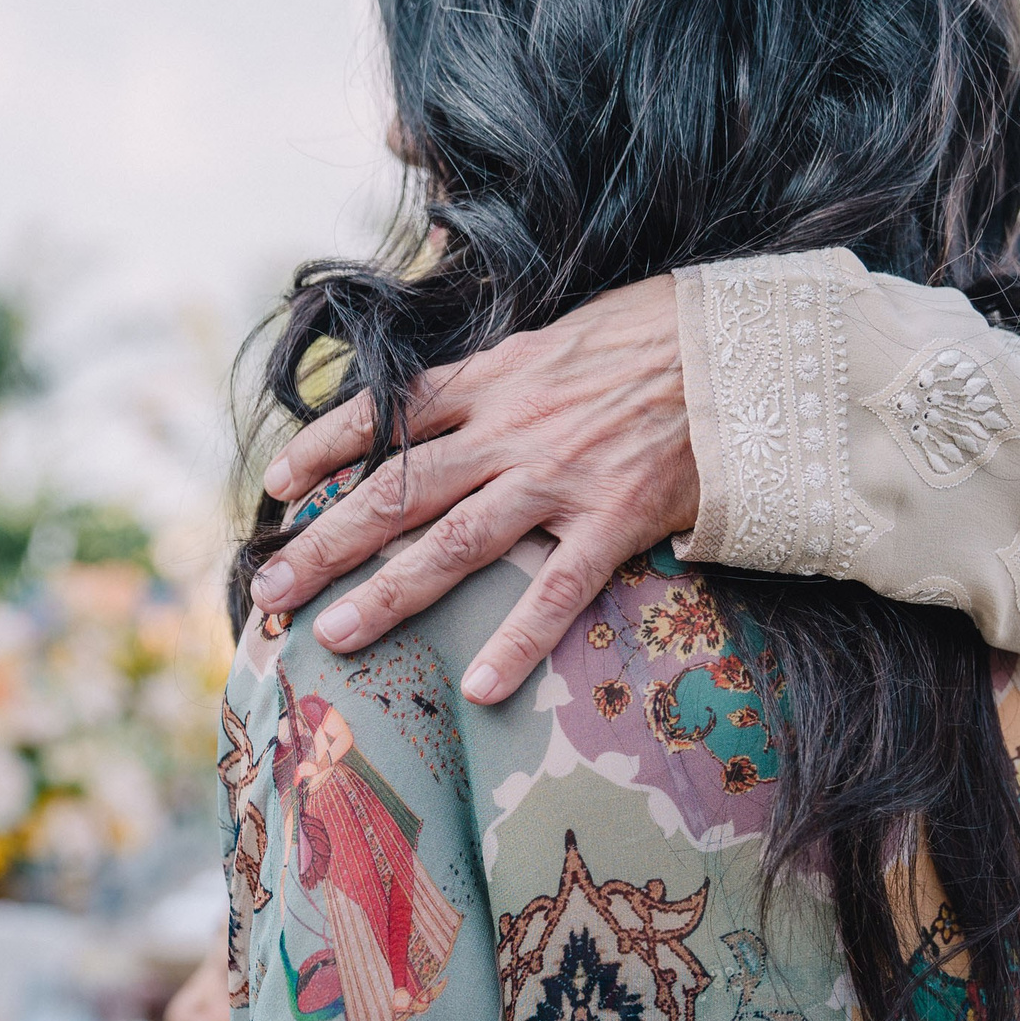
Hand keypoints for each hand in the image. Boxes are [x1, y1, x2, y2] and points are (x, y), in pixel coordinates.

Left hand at [250, 274, 695, 704]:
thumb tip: (465, 401)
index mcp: (496, 376)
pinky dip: (518, 640)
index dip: (325, 448)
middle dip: (325, 541)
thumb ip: (509, 374)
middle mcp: (512, 426)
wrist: (751, 346)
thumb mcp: (566, 333)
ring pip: (454, 542)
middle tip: (268, 586)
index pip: (389, 412)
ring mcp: (560, 474)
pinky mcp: (617, 516)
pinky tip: (479, 687)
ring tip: (332, 636)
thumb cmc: (662, 335)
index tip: (276, 486)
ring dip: (388, 594)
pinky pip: (557, 589)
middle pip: (398, 489)